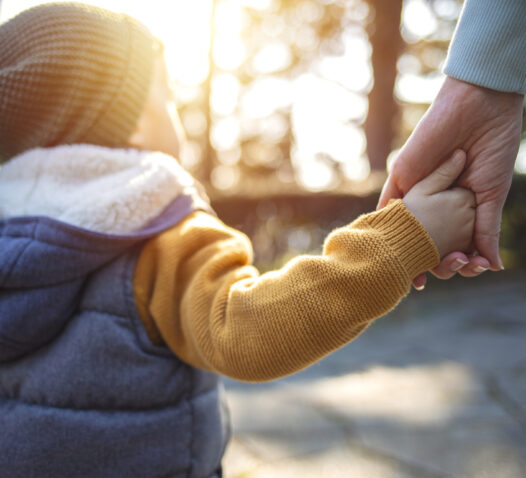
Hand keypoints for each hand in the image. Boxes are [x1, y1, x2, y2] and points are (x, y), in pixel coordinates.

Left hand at [379, 77, 522, 284]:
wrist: (479, 108)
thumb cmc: (492, 147)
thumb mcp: (491, 194)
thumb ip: (486, 229)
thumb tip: (493, 266)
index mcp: (457, 207)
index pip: (454, 242)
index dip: (459, 259)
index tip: (470, 268)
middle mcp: (434, 203)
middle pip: (428, 241)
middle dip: (435, 262)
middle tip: (446, 270)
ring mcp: (416, 192)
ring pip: (407, 230)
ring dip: (409, 253)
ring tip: (418, 276)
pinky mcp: (401, 177)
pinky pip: (389, 204)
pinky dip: (389, 226)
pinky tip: (391, 248)